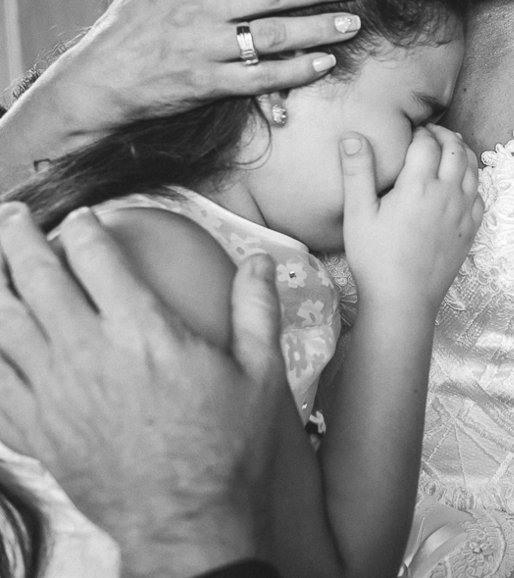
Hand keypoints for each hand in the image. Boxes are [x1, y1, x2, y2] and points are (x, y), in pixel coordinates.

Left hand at [0, 202, 289, 577]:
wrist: (188, 522)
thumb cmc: (229, 448)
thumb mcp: (262, 374)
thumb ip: (257, 310)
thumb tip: (260, 261)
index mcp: (143, 332)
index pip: (96, 257)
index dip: (83, 227)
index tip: (83, 217)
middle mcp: (87, 353)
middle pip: (36, 278)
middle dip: (18, 239)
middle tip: (13, 217)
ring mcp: (53, 393)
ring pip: (3, 325)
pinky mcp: (35, 431)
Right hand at [39, 0, 366, 130]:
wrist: (97, 80)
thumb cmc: (124, 27)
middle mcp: (200, 10)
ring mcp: (205, 47)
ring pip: (272, 35)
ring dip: (317, 29)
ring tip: (352, 23)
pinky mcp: (208, 83)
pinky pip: (261, 77)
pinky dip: (295, 71)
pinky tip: (324, 63)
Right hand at [339, 126, 484, 310]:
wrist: (403, 300)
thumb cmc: (375, 258)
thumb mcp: (358, 214)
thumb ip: (357, 172)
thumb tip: (353, 136)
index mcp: (419, 185)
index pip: (427, 143)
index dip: (420, 131)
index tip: (411, 130)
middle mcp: (448, 194)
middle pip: (455, 150)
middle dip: (444, 135)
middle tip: (431, 132)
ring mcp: (463, 213)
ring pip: (473, 169)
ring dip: (462, 152)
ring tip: (449, 147)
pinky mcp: (470, 231)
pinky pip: (479, 195)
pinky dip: (473, 179)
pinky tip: (462, 182)